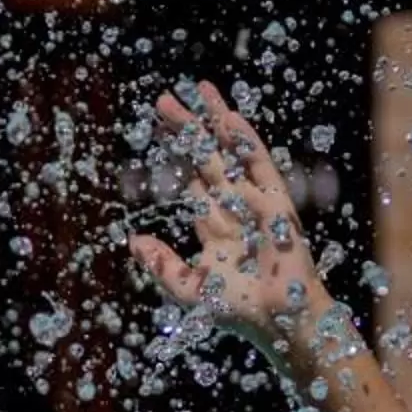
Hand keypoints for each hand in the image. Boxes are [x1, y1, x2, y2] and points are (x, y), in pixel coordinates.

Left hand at [131, 82, 329, 336]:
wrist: (278, 321)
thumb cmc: (238, 311)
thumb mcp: (189, 289)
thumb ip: (161, 264)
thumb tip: (132, 241)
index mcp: (214, 228)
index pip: (191, 181)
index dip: (174, 154)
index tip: (156, 129)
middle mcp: (234, 209)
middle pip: (206, 159)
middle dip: (187, 129)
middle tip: (165, 100)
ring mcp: (256, 202)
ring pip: (231, 153)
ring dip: (216, 122)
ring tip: (201, 91)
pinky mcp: (276, 203)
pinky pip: (259, 166)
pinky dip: (246, 142)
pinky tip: (230, 118)